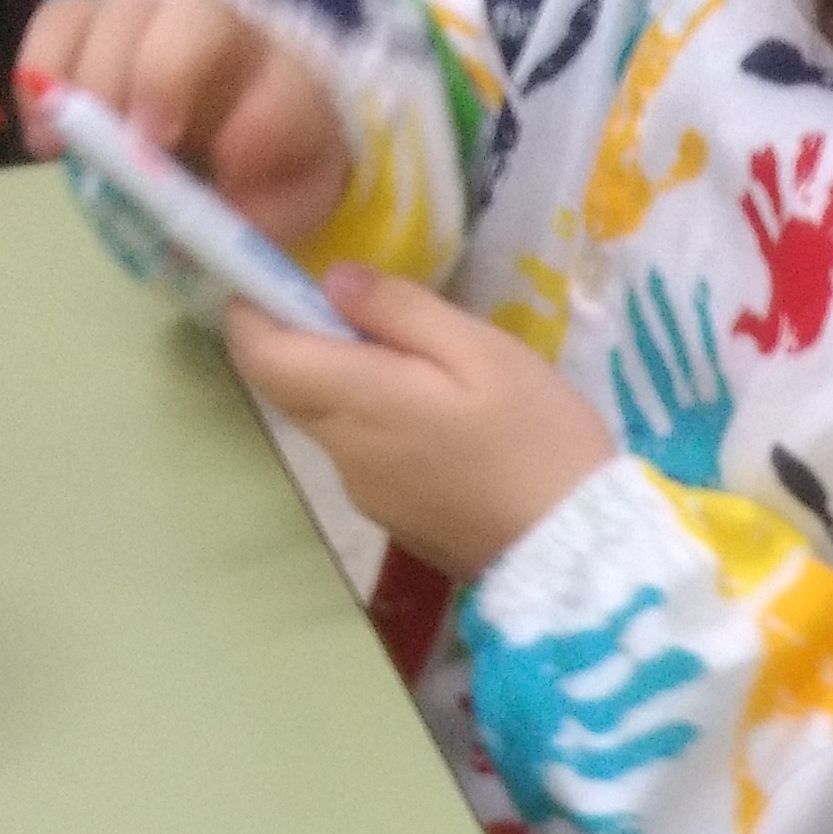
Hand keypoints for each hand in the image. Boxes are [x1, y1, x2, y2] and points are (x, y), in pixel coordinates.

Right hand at [13, 0, 348, 248]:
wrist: (242, 140)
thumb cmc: (261, 178)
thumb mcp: (282, 211)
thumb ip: (256, 219)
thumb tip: (195, 228)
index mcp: (291, 88)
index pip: (281, 89)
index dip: (251, 127)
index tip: (209, 162)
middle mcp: (229, 34)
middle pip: (196, 17)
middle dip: (159, 74)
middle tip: (136, 140)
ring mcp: (158, 17)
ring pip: (118, 16)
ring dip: (89, 81)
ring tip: (70, 149)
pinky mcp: (99, 19)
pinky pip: (59, 21)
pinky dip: (40, 74)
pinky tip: (43, 135)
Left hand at [224, 267, 622, 580]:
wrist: (577, 556)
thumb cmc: (538, 441)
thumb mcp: (484, 352)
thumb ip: (402, 310)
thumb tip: (334, 281)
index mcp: (356, 399)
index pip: (258, 349)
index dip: (255, 305)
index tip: (291, 277)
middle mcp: (342, 450)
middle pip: (287, 385)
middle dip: (309, 341)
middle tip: (378, 317)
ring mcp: (364, 491)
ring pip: (328, 420)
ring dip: (354, 386)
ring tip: (431, 374)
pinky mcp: (393, 517)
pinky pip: (363, 456)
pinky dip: (382, 427)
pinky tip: (446, 429)